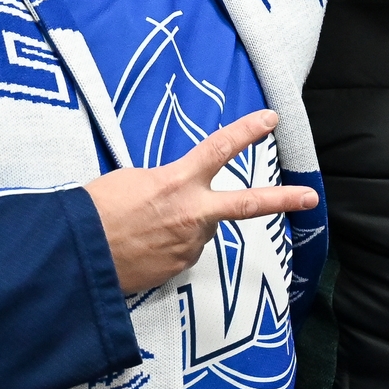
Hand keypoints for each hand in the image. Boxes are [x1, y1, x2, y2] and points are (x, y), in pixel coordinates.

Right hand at [86, 110, 317, 294]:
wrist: (77, 253)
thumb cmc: (96, 210)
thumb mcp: (131, 181)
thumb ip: (167, 185)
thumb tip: (179, 197)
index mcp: (177, 182)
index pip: (219, 148)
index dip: (247, 131)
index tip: (270, 119)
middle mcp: (192, 214)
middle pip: (247, 204)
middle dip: (283, 198)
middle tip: (311, 196)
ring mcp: (189, 245)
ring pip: (199, 230)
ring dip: (182, 227)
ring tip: (143, 229)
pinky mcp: (178, 269)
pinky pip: (181, 252)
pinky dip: (167, 247)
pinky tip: (141, 247)